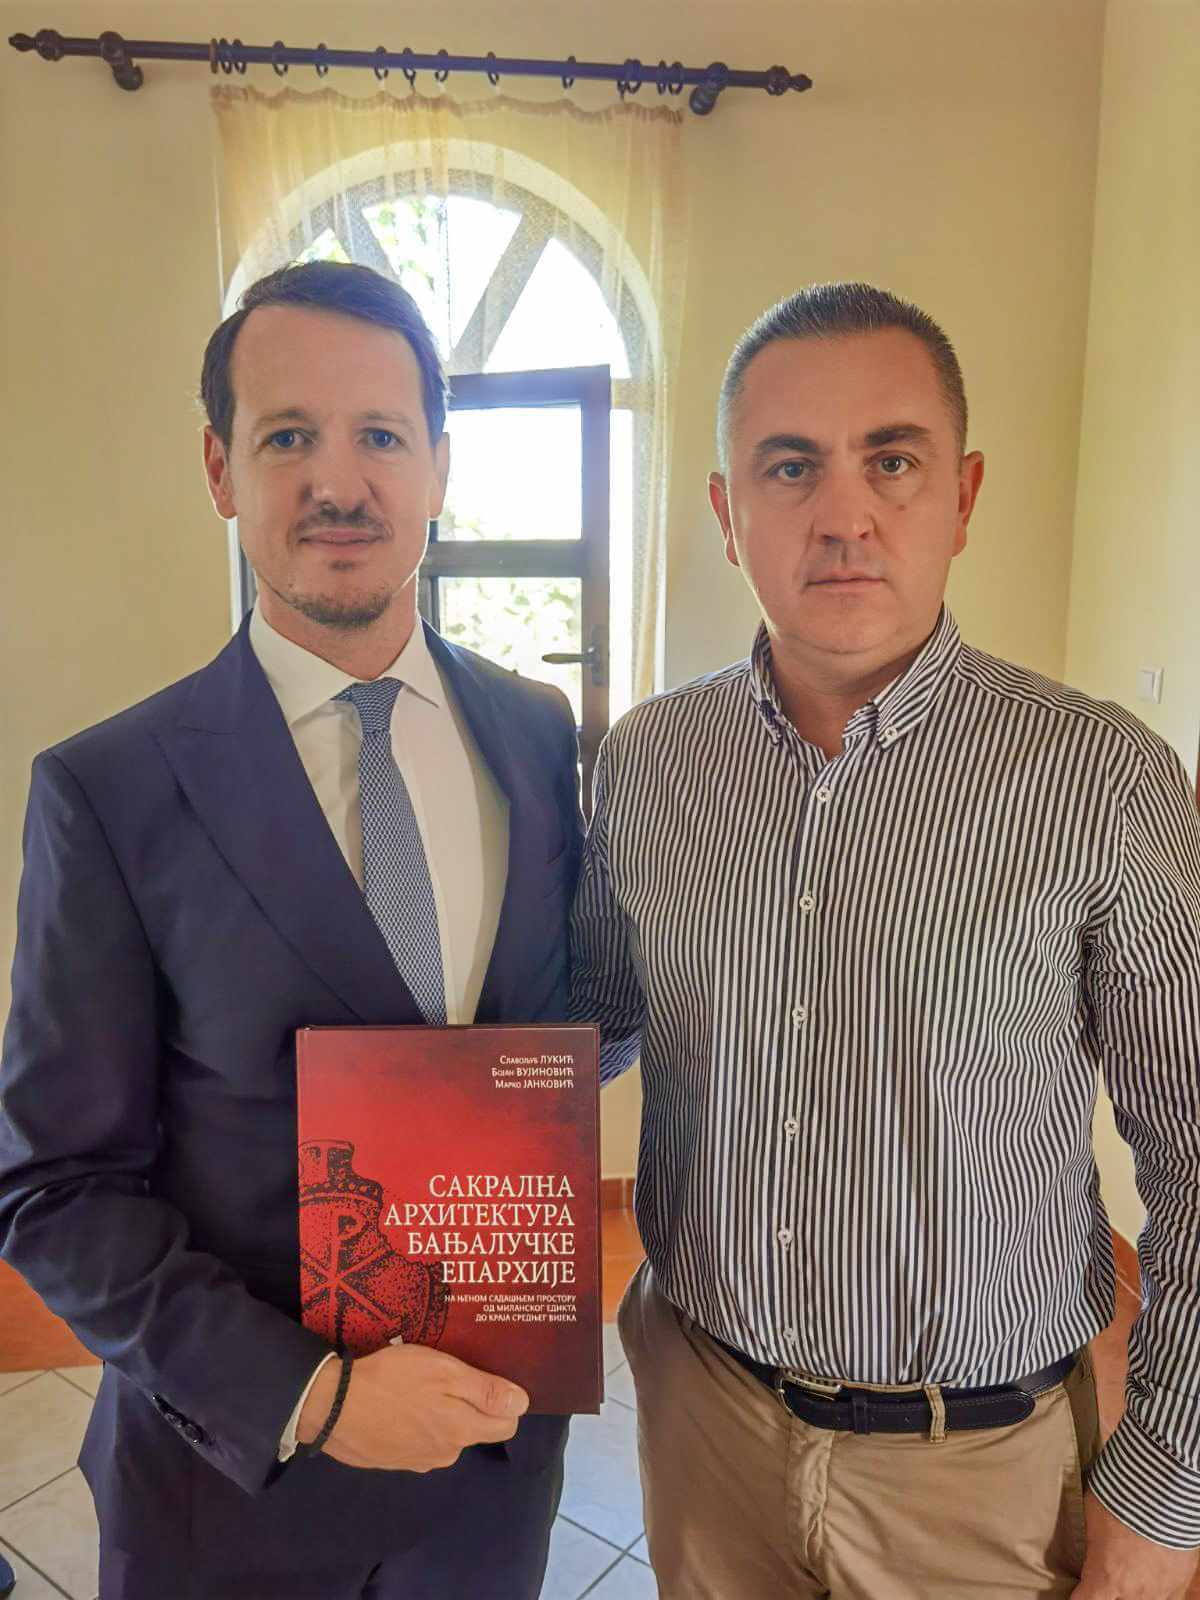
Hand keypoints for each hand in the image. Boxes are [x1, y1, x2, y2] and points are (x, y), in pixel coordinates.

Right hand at [296, 1343, 528, 1471]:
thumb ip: (484, 1391)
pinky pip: (419, 1441)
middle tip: (449, 1372)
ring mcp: (417, 1461)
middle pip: (475, 1429)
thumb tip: (523, 1405)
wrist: (332, 1407)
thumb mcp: (443, 1372)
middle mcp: (445, 1453)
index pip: (506, 1425)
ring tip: (419, 1384)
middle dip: (470, 1405)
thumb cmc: (392, 1381)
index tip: (488, 1377)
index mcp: (462, 1430)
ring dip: (440, 1413)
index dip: (503, 1401)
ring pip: (446, 1435)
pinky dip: (415, 1424)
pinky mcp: (393, 1460)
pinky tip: (398, 1402)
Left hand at [1071, 1492, 1198, 1597]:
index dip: (1080, 1595)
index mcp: (1105, 1578)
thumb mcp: (1093, 1517)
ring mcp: (1161, 1589)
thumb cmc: (1121, 1501)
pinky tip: (1153, 1564)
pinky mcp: (1181, 1579)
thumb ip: (1092, 1539)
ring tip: (1132, 1566)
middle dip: (1109, 1590)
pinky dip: (1158, 1581)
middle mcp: (1134, 1592)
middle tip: (1108, 1571)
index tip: (1080, 1586)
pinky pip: (1166, 1590)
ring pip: (1144, 1599)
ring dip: (1135, 1588)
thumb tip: (1091, 1538)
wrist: (1165, 1493)